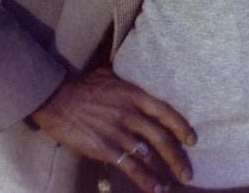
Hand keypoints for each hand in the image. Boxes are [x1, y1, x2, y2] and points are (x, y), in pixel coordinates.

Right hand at [30, 67, 195, 192]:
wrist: (55, 100)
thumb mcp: (108, 74)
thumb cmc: (81, 86)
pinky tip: (156, 189)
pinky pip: (131, 167)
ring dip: (164, 172)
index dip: (181, 127)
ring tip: (174, 183)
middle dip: (178, 158)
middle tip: (188, 172)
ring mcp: (118, 133)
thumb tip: (135, 66)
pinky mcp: (105, 149)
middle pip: (162, 138)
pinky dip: (146, 180)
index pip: (165, 112)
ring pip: (149, 155)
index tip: (192, 140)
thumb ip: (126, 77)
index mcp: (134, 95)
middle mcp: (130, 115)